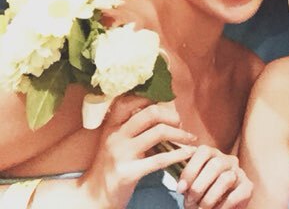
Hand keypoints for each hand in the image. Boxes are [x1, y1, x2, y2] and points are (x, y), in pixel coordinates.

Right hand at [79, 97, 196, 206]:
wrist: (94, 195)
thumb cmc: (111, 165)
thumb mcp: (116, 141)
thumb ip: (133, 126)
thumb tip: (161, 110)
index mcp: (111, 126)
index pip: (129, 101)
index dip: (150, 98)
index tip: (166, 103)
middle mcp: (116, 136)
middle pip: (150, 113)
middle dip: (171, 115)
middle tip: (180, 122)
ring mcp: (121, 154)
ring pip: (159, 132)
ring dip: (180, 134)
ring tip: (190, 138)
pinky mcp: (129, 172)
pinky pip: (160, 159)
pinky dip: (179, 154)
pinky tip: (189, 152)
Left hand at [177, 145, 251, 208]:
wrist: (219, 208)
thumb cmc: (202, 195)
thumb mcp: (192, 185)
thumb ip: (187, 182)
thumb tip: (182, 187)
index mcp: (213, 155)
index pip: (204, 152)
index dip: (191, 170)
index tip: (180, 189)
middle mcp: (228, 160)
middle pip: (216, 164)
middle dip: (199, 186)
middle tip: (191, 201)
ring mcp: (239, 173)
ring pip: (227, 179)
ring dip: (210, 198)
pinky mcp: (248, 187)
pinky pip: (235, 195)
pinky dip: (221, 207)